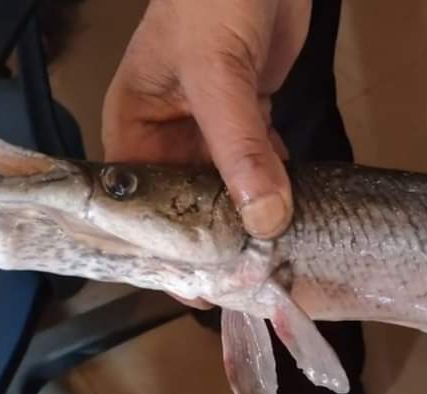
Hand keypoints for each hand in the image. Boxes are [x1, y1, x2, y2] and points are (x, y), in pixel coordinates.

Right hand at [102, 0, 310, 306]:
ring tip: (273, 261)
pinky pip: (260, 163)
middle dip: (214, 239)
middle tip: (247, 282)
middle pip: (185, 204)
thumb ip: (239, 145)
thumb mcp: (216, 74)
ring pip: (226, 188)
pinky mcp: (252, 113)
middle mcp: (167, 133)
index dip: (164, 248)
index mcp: (133, 126)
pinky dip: (276, 186)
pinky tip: (294, 213)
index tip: (198, 288)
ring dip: (250, 218)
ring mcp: (212, 125)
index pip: (138, 205)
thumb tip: (264, 218)